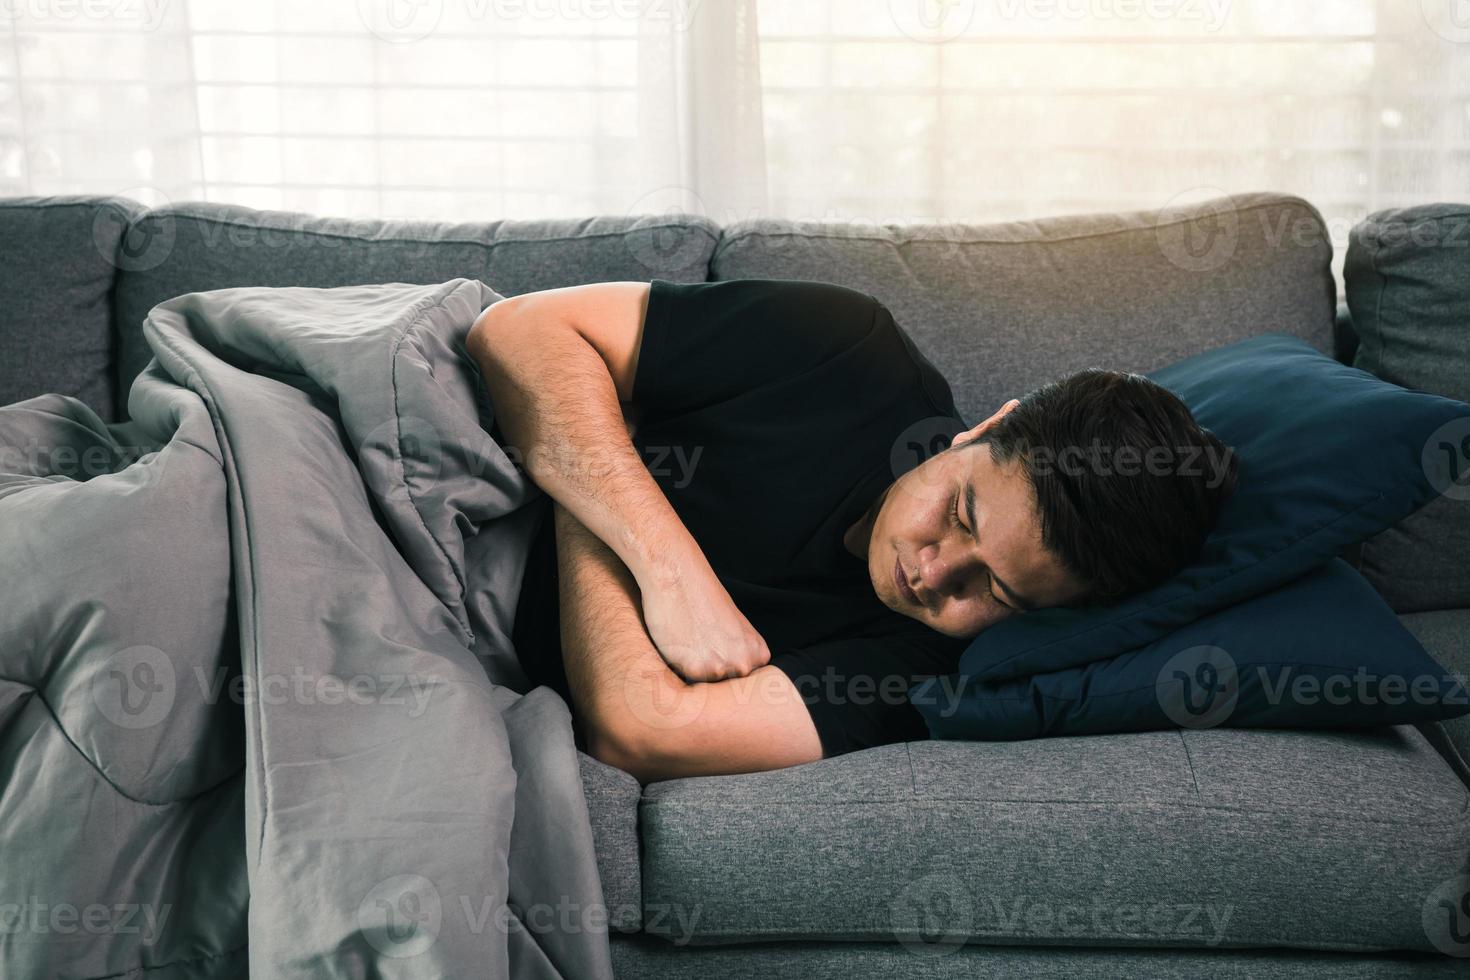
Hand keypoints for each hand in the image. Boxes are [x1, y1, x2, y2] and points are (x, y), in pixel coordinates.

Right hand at [639, 561, 770, 682]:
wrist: (679, 578)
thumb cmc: (703, 599)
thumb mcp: (735, 629)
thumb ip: (739, 656)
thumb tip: (734, 683)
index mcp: (758, 655)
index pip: (741, 686)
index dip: (723, 675)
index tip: (712, 654)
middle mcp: (745, 665)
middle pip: (722, 691)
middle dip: (708, 678)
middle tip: (697, 648)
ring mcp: (722, 669)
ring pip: (701, 692)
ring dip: (691, 676)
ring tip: (687, 644)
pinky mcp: (696, 670)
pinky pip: (683, 683)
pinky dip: (676, 669)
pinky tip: (677, 644)